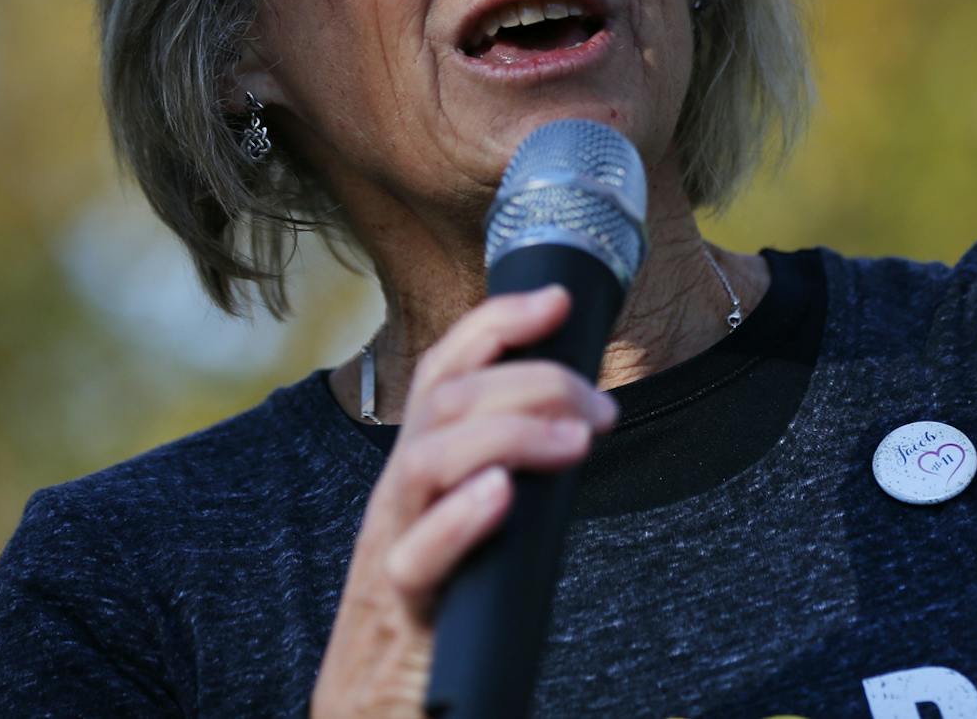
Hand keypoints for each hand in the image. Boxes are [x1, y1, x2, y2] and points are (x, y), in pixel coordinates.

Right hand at [309, 285, 617, 718]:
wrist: (373, 711)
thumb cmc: (437, 616)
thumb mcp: (474, 529)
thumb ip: (508, 481)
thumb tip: (578, 432)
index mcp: (421, 470)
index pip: (446, 373)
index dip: (495, 325)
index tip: (558, 300)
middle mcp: (399, 496)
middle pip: (446, 403)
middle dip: (531, 383)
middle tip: (603, 408)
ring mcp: (391, 549)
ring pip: (427, 460)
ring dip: (508, 435)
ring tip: (574, 440)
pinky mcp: (400, 610)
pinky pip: (417, 557)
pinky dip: (461, 519)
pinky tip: (501, 497)